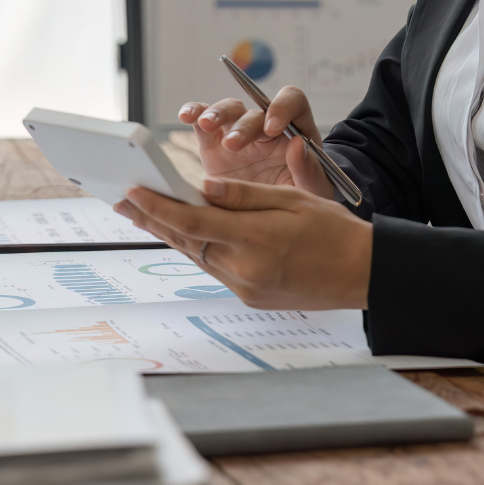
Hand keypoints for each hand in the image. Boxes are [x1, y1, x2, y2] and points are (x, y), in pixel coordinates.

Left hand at [116, 176, 371, 310]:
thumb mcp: (290, 200)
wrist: (363, 274)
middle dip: (150, 219)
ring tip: (141, 213)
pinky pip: (214, 267)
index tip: (131, 190)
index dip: (156, 206)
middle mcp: (245, 270)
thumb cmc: (333, 230)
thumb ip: (242, 195)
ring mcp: (246, 288)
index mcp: (255, 240)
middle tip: (120, 201)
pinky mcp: (250, 297)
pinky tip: (182, 233)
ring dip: (168, 234)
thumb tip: (200, 187)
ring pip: (196, 256)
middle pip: (185, 241)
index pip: (192, 222)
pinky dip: (196, 247)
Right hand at [175, 86, 333, 198]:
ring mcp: (237, 132)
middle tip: (233, 145)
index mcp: (295, 130)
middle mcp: (265, 127)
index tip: (273, 128)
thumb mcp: (313, 190)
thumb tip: (297, 144)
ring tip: (206, 125)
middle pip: (254, 111)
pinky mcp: (214, 143)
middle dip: (243, 126)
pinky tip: (186, 116)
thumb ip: (308, 169)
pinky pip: (202, 121)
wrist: (271, 218)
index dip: (282, 107)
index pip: (292, 102)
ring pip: (228, 110)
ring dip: (217, 114)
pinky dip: (194, 112)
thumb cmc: (299, 198)